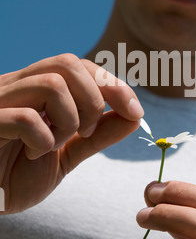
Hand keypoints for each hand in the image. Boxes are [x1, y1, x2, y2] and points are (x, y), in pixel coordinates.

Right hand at [0, 53, 143, 213]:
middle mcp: (16, 86)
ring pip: (52, 84)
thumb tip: (134, 116)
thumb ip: (97, 135)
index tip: (135, 112)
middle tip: (86, 132)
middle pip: (68, 63)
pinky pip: (26, 118)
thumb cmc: (16, 174)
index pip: (79, 65)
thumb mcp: (66, 154)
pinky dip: (43, 140)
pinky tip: (33, 154)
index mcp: (34, 88)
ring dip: (69, 120)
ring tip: (55, 144)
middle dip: (94, 100)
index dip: (113, 85)